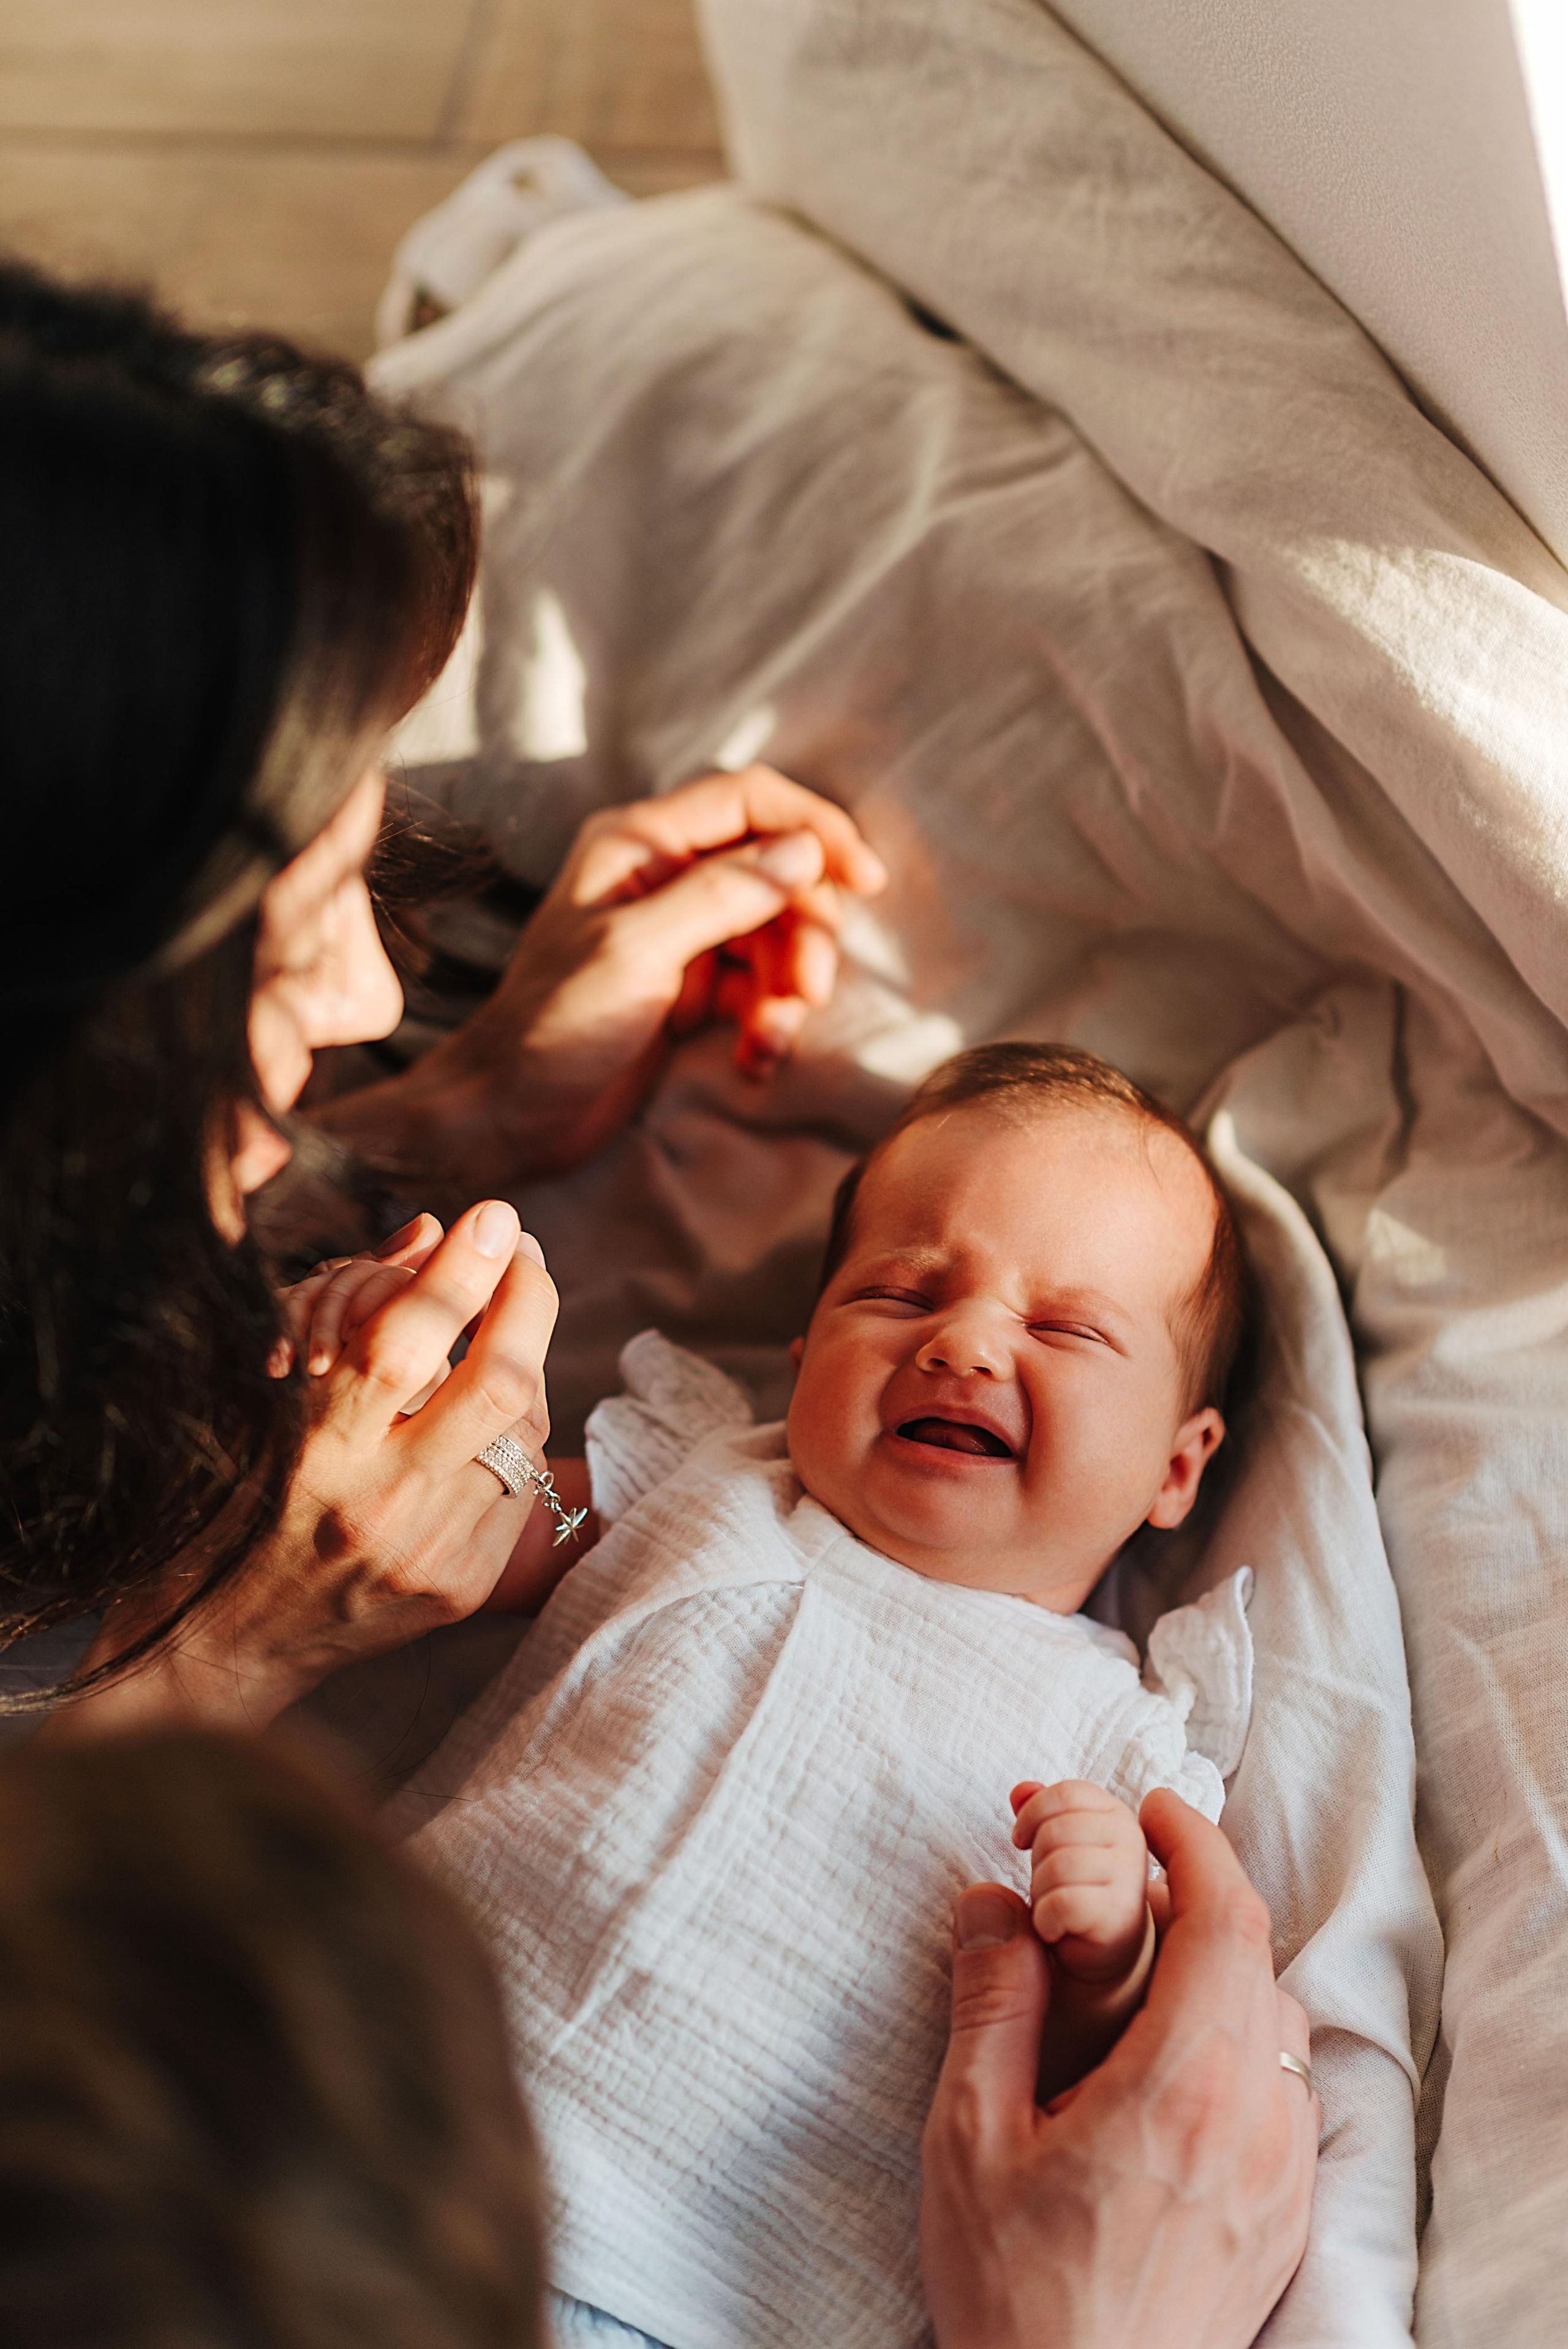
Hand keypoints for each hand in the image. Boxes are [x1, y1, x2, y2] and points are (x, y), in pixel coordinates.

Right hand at [46, 1201, 559, 1737]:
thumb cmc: (232, 1499)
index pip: (404, 1341)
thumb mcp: (262, 1397)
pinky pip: (521, 1484)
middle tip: (524, 1252)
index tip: (494, 1215)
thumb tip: (433, 1232)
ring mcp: (432, 1552)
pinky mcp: (464, 1584)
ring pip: (526, 1428)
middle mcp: (378, 1503)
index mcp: (312, 1450)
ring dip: (524, 1362)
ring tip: (501, 1329)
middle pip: (498, 1381)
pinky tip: (486, 1414)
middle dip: (530, 1298)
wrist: (223, 1644)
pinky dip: (513, 1433)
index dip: (460, 1269)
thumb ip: (347, 1312)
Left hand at [317, 766, 886, 1191]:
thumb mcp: (639, 952)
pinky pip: (759, 987)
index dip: (816, 830)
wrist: (512, 1115)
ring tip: (772, 1040)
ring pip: (776, 934)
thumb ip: (724, 895)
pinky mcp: (691, 989)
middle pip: (778, 873)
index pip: (751, 802)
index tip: (865, 881)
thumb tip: (805, 852)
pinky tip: (755, 1061)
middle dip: (805, 932)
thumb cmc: (555, 1025)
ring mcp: (680, 933)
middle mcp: (663, 875)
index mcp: (640, 842)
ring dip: (790, 987)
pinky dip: (769, 1022)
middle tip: (808, 991)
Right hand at [921, 1790, 1317, 2348]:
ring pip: (1277, 2032)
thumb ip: (991, 2003)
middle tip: (1123, 1880)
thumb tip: (995, 1901)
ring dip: (1223, 1973)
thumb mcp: (971, 2136)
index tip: (1153, 1806)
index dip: (1196, 1844)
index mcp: (1183, 2088)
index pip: (1227, 1919)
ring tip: (1144, 1968)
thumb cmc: (1016, 2295)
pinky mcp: (1282, 2228)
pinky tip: (1174, 2062)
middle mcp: (1254, 2127)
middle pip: (1258, 1964)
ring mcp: (1279, 2183)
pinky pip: (1283, 2098)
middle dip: (1198, 1900)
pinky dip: (1240, 2044)